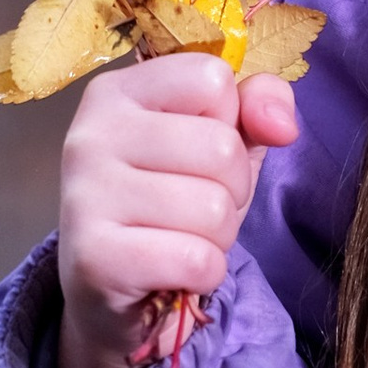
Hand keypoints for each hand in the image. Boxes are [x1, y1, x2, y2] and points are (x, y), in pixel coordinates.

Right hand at [55, 52, 299, 367]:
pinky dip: (204, 272)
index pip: (211, 78)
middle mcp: (90, 134)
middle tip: (194, 209)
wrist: (110, 290)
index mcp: (116, 92)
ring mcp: (86, 195)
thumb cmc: (169, 204)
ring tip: (181, 238)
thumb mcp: (219, 145)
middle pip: (221, 148)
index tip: (197, 151)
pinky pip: (196, 259)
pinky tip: (173, 271)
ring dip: (218, 236)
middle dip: (231, 190)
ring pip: (213, 209)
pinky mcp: (95, 257)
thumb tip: (281, 125)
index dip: (229, 123)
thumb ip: (256, 110)